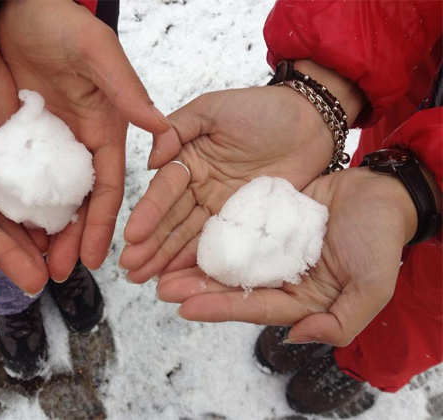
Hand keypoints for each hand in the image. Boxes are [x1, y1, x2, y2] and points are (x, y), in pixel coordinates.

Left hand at [0, 0, 170, 279]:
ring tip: (30, 265)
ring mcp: (47, 144)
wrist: (17, 3)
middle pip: (79, 203)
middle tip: (57, 275)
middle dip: (71, 240)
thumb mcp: (96, 54)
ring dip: (42, 232)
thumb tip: (163, 130)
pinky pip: (17, 179)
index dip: (102, 224)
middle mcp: (78, 144)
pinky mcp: (18, 138)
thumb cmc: (61, 22)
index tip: (95, 258)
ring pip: (47, 198)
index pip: (108, 186)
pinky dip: (14, 206)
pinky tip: (2, 229)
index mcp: (103, 130)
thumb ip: (126, 90)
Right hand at [121, 86, 336, 281]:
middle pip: (171, 222)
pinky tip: (182, 279)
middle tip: (130, 270)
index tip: (132, 236)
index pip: (164, 192)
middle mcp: (199, 189)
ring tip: (145, 280)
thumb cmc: (261, 108)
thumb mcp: (213, 109)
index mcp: (187, 162)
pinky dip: (200, 263)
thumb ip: (177, 129)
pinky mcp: (244, 223)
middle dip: (150, 246)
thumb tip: (151, 162)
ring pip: (190, 238)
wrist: (310, 122)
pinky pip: (221, 246)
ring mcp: (221, 209)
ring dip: (167, 260)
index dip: (148, 214)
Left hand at [156, 167, 417, 346]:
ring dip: (194, 260)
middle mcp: (278, 276)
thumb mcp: (372, 286)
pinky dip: (211, 230)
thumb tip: (297, 337)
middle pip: (230, 284)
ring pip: (227, 256)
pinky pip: (235, 225)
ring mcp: (270, 247)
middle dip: (194, 286)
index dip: (218, 308)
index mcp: (299, 298)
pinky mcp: (267, 220)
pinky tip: (185, 228)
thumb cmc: (382, 239)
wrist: (384, 193)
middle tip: (158, 286)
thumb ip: (341, 321)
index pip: (252, 307)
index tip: (184, 308)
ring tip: (160, 263)